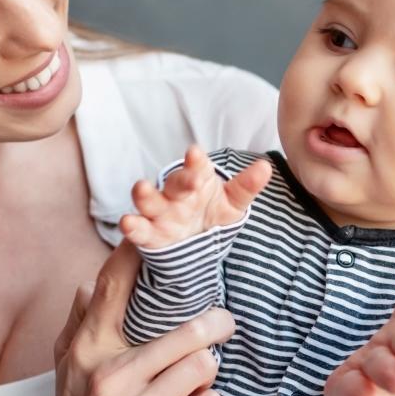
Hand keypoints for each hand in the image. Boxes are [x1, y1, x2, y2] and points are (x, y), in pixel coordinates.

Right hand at [16, 239, 232, 395]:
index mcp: (89, 352)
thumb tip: (90, 282)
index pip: (114, 289)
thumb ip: (81, 323)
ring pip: (203, 369)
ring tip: (201, 379)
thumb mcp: (68, 368)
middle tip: (224, 324)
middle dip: (214, 326)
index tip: (164, 235)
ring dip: (209, 373)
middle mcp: (111, 379)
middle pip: (187, 334)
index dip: (139, 254)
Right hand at [118, 145, 271, 248]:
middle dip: (182, 179)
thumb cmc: (211, 212)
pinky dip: (133, 226)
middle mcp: (176, 193)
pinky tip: (127, 223)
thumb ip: (246, 186)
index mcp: (197, 180)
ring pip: (150, 201)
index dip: (197, 161)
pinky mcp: (149, 234)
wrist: (194, 242)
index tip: (196, 153)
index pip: (198, 167)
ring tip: (140, 187)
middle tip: (191, 177)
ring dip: (144, 194)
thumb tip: (266, 167)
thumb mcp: (232, 202)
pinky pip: (139, 230)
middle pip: (176, 183)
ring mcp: (160, 212)